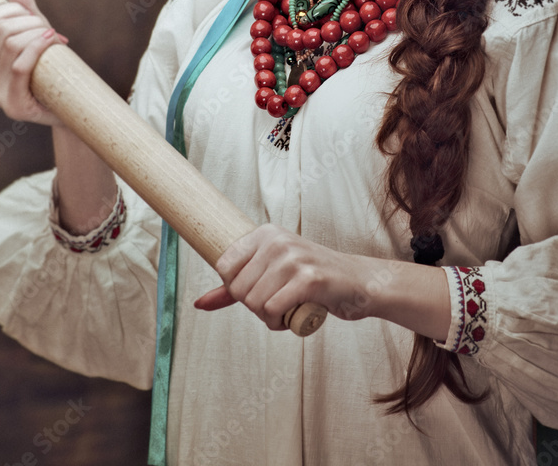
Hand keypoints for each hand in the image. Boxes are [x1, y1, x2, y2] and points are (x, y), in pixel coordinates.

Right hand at [0, 0, 67, 124]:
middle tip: (48, 29)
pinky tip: (52, 41)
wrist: (73, 105)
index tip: (33, 16)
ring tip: (53, 37)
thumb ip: (23, 7)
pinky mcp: (13, 106)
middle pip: (1, 29)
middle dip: (30, 21)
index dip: (13, 8)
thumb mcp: (37, 33)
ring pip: (12, 45)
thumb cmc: (53, 67)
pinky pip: (20, 67)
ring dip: (38, 33)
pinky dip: (37, 48)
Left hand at [194, 224, 451, 339]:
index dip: (238, 289)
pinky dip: (281, 322)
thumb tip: (199, 303)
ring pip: (255, 303)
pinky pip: (274, 310)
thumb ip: (232, 288)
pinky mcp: (309, 279)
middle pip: (239, 290)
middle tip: (279, 303)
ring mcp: (294, 258)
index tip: (261, 289)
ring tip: (289, 309)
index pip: (224, 268)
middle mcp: (277, 241)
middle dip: (256, 307)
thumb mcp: (271, 274)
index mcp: (264, 234)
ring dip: (270, 318)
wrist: (358, 283)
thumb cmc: (311, 280)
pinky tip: (296, 315)